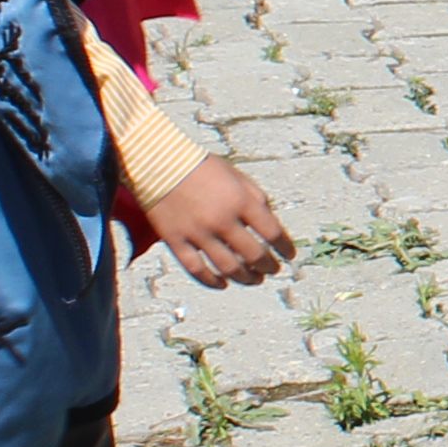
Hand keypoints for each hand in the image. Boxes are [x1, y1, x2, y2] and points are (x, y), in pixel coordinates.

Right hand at [145, 156, 295, 287]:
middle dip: (268, 266)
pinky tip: (223, 284)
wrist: (158, 162)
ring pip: (228, 268)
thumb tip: (269, 222)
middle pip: (254, 255)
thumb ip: (255, 197)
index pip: (272, 232)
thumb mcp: (236, 175)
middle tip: (273, 270)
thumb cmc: (201, 167)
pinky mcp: (176, 242)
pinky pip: (197, 270)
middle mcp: (222, 220)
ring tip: (254, 280)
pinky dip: (212, 281)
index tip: (289, 255)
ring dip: (246, 278)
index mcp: (240, 201)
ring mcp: (198, 233)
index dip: (285, 247)